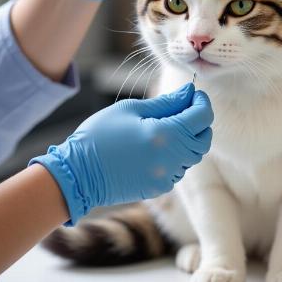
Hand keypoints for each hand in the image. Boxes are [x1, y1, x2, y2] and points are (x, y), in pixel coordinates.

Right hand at [30, 83, 212, 224]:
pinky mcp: (159, 188)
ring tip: (167, 126)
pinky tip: (157, 146)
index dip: (202, 102)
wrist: (77, 174)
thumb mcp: (131, 109)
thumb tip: (188, 93)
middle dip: (200, 122)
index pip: (202, 117)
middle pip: (204, 139)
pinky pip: (179, 169)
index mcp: (165, 135)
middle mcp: (171, 159)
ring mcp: (166, 177)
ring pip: (193, 155)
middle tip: (185, 108)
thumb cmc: (100, 134)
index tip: (194, 94)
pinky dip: (176, 155)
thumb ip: (166, 102)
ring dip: (188, 139)